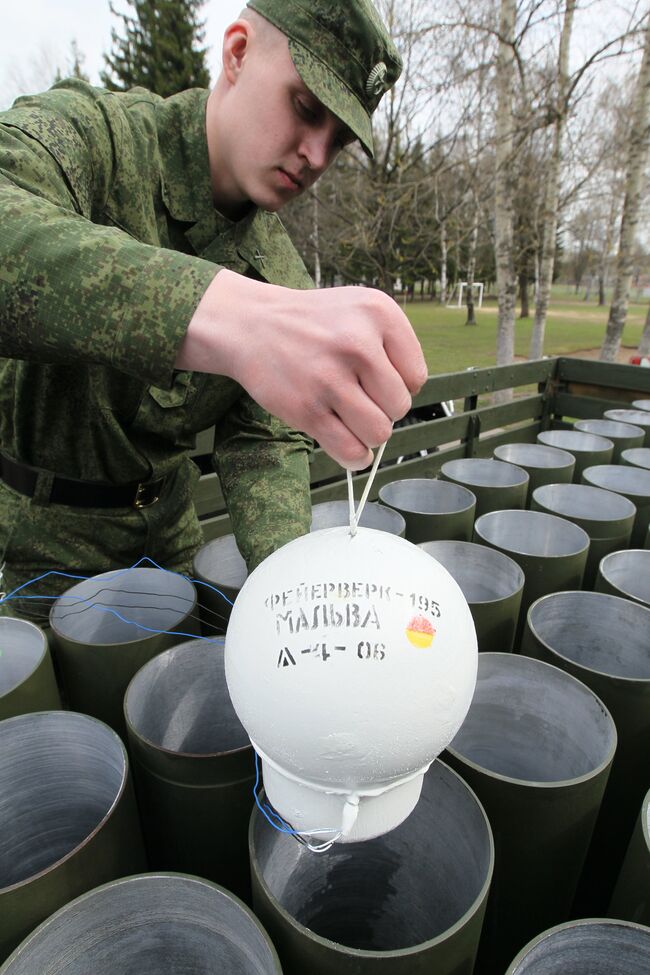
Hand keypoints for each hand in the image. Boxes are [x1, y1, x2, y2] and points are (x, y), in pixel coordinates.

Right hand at [176, 270, 427, 468]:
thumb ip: (393, 346)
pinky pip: (350, 450)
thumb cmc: (314, 323)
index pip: (415, 377)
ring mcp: (329, 377)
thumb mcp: (361, 309)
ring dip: (368, 433)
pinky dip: (356, 457)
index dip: (398, 385)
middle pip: (399, 407)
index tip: (374, 378)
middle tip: (356, 395)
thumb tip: (408, 399)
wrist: (251, 325)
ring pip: (379, 432)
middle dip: (382, 409)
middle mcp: (357, 342)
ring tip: (350, 416)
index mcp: (378, 313)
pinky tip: (351, 447)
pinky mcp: (306, 409)